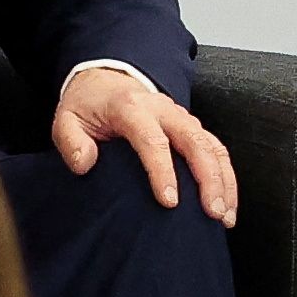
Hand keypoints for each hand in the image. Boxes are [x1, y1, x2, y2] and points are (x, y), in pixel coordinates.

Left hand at [53, 65, 239, 226]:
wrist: (107, 80)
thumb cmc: (89, 106)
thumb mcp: (67, 119)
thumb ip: (71, 141)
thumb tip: (86, 164)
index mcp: (131, 108)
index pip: (152, 139)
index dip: (163, 171)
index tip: (169, 202)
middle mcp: (163, 110)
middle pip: (194, 141)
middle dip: (208, 177)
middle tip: (213, 212)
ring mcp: (182, 118)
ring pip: (211, 145)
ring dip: (223, 180)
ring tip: (226, 215)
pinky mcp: (192, 127)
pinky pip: (216, 149)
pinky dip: (226, 176)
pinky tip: (228, 203)